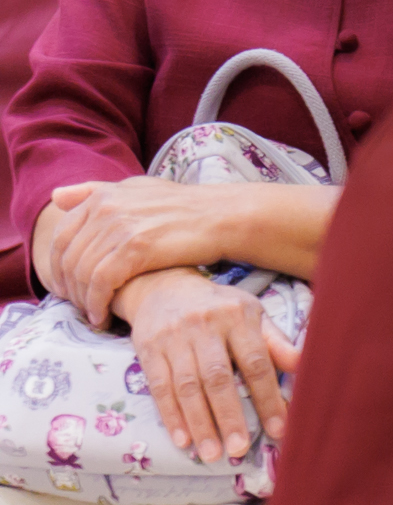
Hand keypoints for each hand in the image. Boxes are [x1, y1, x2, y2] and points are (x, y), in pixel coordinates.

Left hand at [45, 178, 239, 329]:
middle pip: (68, 257)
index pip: (61, 236)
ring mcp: (120, 227)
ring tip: (93, 314)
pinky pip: (101, 282)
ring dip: (83, 300)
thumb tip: (57, 196)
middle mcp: (106, 208)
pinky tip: (103, 316)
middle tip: (79, 307)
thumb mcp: (140, 189)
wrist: (224, 217)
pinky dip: (97, 303)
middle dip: (68, 288)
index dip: (58, 267)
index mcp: (103, 196)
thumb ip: (97, 192)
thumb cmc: (186, 207)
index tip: (68, 288)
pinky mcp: (135, 248)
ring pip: (82, 272)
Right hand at [116, 267, 299, 462]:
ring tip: (212, 454)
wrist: (163, 286)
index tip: (279, 429)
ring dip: (200, 423)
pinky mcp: (147, 348)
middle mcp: (205, 325)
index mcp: (238, 316)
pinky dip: (171, 416)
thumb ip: (276, 342)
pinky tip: (182, 440)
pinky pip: (159, 387)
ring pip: (187, 386)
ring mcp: (173, 337)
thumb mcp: (252, 314)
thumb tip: (306, 365)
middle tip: (239, 449)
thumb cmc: (219, 307)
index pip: (256, 362)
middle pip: (218, 377)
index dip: (268, 397)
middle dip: (229, 416)